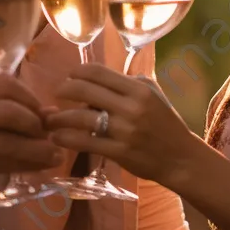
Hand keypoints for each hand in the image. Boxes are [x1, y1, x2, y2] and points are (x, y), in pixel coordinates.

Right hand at [0, 73, 63, 187]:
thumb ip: (3, 104)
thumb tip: (50, 113)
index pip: (9, 85)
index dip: (33, 100)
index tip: (45, 114)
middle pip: (11, 113)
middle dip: (36, 126)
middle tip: (50, 137)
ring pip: (7, 143)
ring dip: (36, 151)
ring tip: (54, 157)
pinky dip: (21, 166)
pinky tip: (35, 168)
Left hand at [44, 64, 200, 187]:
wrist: (180, 158)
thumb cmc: (165, 123)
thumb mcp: (154, 94)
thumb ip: (129, 83)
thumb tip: (99, 78)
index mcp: (139, 89)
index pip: (99, 72)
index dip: (78, 71)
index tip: (69, 75)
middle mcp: (131, 107)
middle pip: (85, 91)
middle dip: (64, 90)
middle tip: (57, 93)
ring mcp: (124, 131)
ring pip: (81, 118)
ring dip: (59, 117)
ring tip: (49, 120)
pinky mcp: (119, 152)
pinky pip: (85, 142)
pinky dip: (66, 138)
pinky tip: (56, 138)